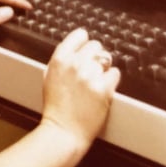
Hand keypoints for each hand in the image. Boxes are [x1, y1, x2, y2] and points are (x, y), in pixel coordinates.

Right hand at [40, 28, 119, 148]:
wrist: (64, 131)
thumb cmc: (56, 108)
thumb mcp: (50, 77)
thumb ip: (61, 59)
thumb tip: (74, 47)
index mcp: (60, 59)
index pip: (80, 35)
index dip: (84, 43)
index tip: (86, 49)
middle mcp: (75, 64)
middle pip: (96, 46)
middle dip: (95, 57)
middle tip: (91, 70)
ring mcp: (90, 75)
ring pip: (107, 59)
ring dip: (103, 69)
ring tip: (95, 82)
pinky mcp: (104, 88)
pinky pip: (115, 73)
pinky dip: (111, 80)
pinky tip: (103, 88)